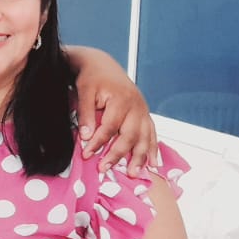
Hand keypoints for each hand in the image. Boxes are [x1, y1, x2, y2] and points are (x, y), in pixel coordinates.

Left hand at [75, 59, 157, 175]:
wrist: (103, 64)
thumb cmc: (93, 77)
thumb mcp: (84, 91)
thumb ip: (86, 114)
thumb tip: (85, 136)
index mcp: (121, 99)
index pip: (109, 127)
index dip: (98, 142)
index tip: (86, 154)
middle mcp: (136, 106)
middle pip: (129, 135)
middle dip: (117, 154)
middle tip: (104, 168)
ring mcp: (143, 110)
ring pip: (144, 137)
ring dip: (140, 157)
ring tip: (133, 174)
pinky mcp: (144, 114)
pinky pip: (152, 133)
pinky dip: (153, 149)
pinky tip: (154, 163)